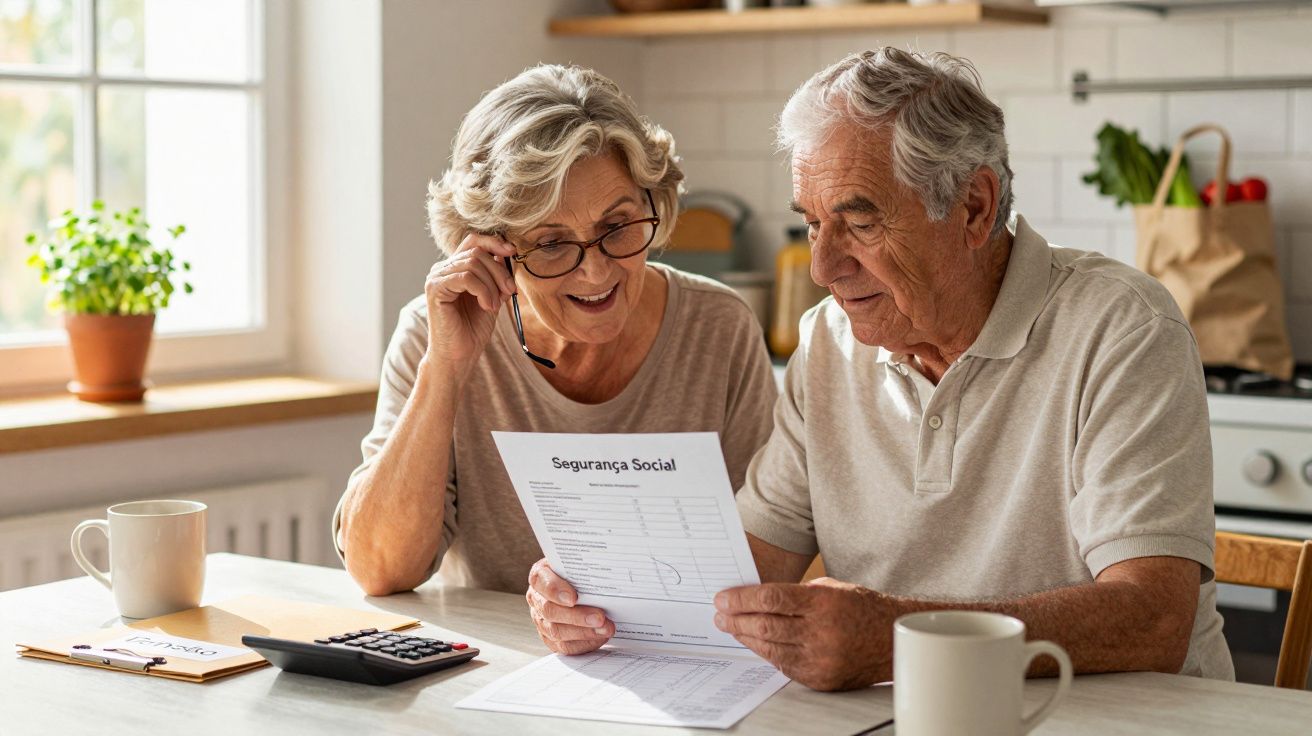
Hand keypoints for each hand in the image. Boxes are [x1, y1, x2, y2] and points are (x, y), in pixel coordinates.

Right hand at [422, 233, 517, 374]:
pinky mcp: (435, 289)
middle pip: (477, 252)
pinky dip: (483, 290)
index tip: (512, 251)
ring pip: (473, 263)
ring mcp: (436, 277)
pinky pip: (466, 277)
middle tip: (509, 291)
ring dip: (492, 284)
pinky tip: (486, 306)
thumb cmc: (473, 329)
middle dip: (499, 271)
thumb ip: (496, 276)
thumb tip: (507, 253)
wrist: (459, 355)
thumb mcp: (492, 296)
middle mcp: (442, 269)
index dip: (494, 241)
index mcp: (454, 268)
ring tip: (494, 305)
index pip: (473, 240)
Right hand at [526, 558, 614, 654]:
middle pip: (550, 611)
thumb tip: (605, 566)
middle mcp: (537, 599)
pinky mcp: (550, 638)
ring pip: (557, 631)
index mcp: (540, 576)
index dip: (555, 590)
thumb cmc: (578, 572)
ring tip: (606, 629)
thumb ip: (584, 566)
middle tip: (600, 618)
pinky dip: (584, 643)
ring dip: (584, 632)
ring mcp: (541, 620)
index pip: (541, 581)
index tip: (573, 598)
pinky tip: (600, 638)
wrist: (578, 585)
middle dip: (577, 616)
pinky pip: (564, 646)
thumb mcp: (578, 564)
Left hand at [713, 577, 893, 690]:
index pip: (772, 598)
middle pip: (765, 625)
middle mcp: (822, 632)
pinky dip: (766, 653)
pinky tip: (756, 643)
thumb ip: (795, 594)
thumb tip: (755, 598)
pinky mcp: (820, 679)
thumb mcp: (830, 588)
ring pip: (770, 648)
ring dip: (746, 637)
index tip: (723, 598)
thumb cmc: (861, 608)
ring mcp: (821, 659)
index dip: (742, 599)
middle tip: (720, 614)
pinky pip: (783, 666)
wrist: (892, 639)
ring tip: (732, 628)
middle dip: (736, 619)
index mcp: (823, 603)